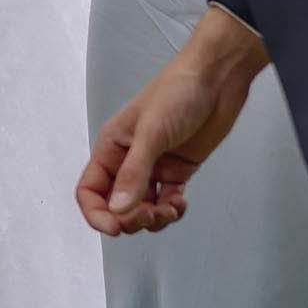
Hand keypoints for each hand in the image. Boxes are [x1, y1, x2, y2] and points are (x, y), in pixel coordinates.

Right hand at [76, 6, 268, 235]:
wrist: (216, 79)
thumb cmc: (177, 91)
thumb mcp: (151, 132)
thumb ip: (134, 173)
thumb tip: (117, 210)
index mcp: (112, 146)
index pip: (90, 190)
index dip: (96, 213)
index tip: (114, 228)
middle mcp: (129, 160)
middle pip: (116, 206)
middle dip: (131, 218)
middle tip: (151, 215)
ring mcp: (154, 167)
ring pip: (142, 209)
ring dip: (154, 218)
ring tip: (171, 209)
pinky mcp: (177, 171)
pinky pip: (167, 203)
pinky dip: (172, 211)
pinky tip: (181, 203)